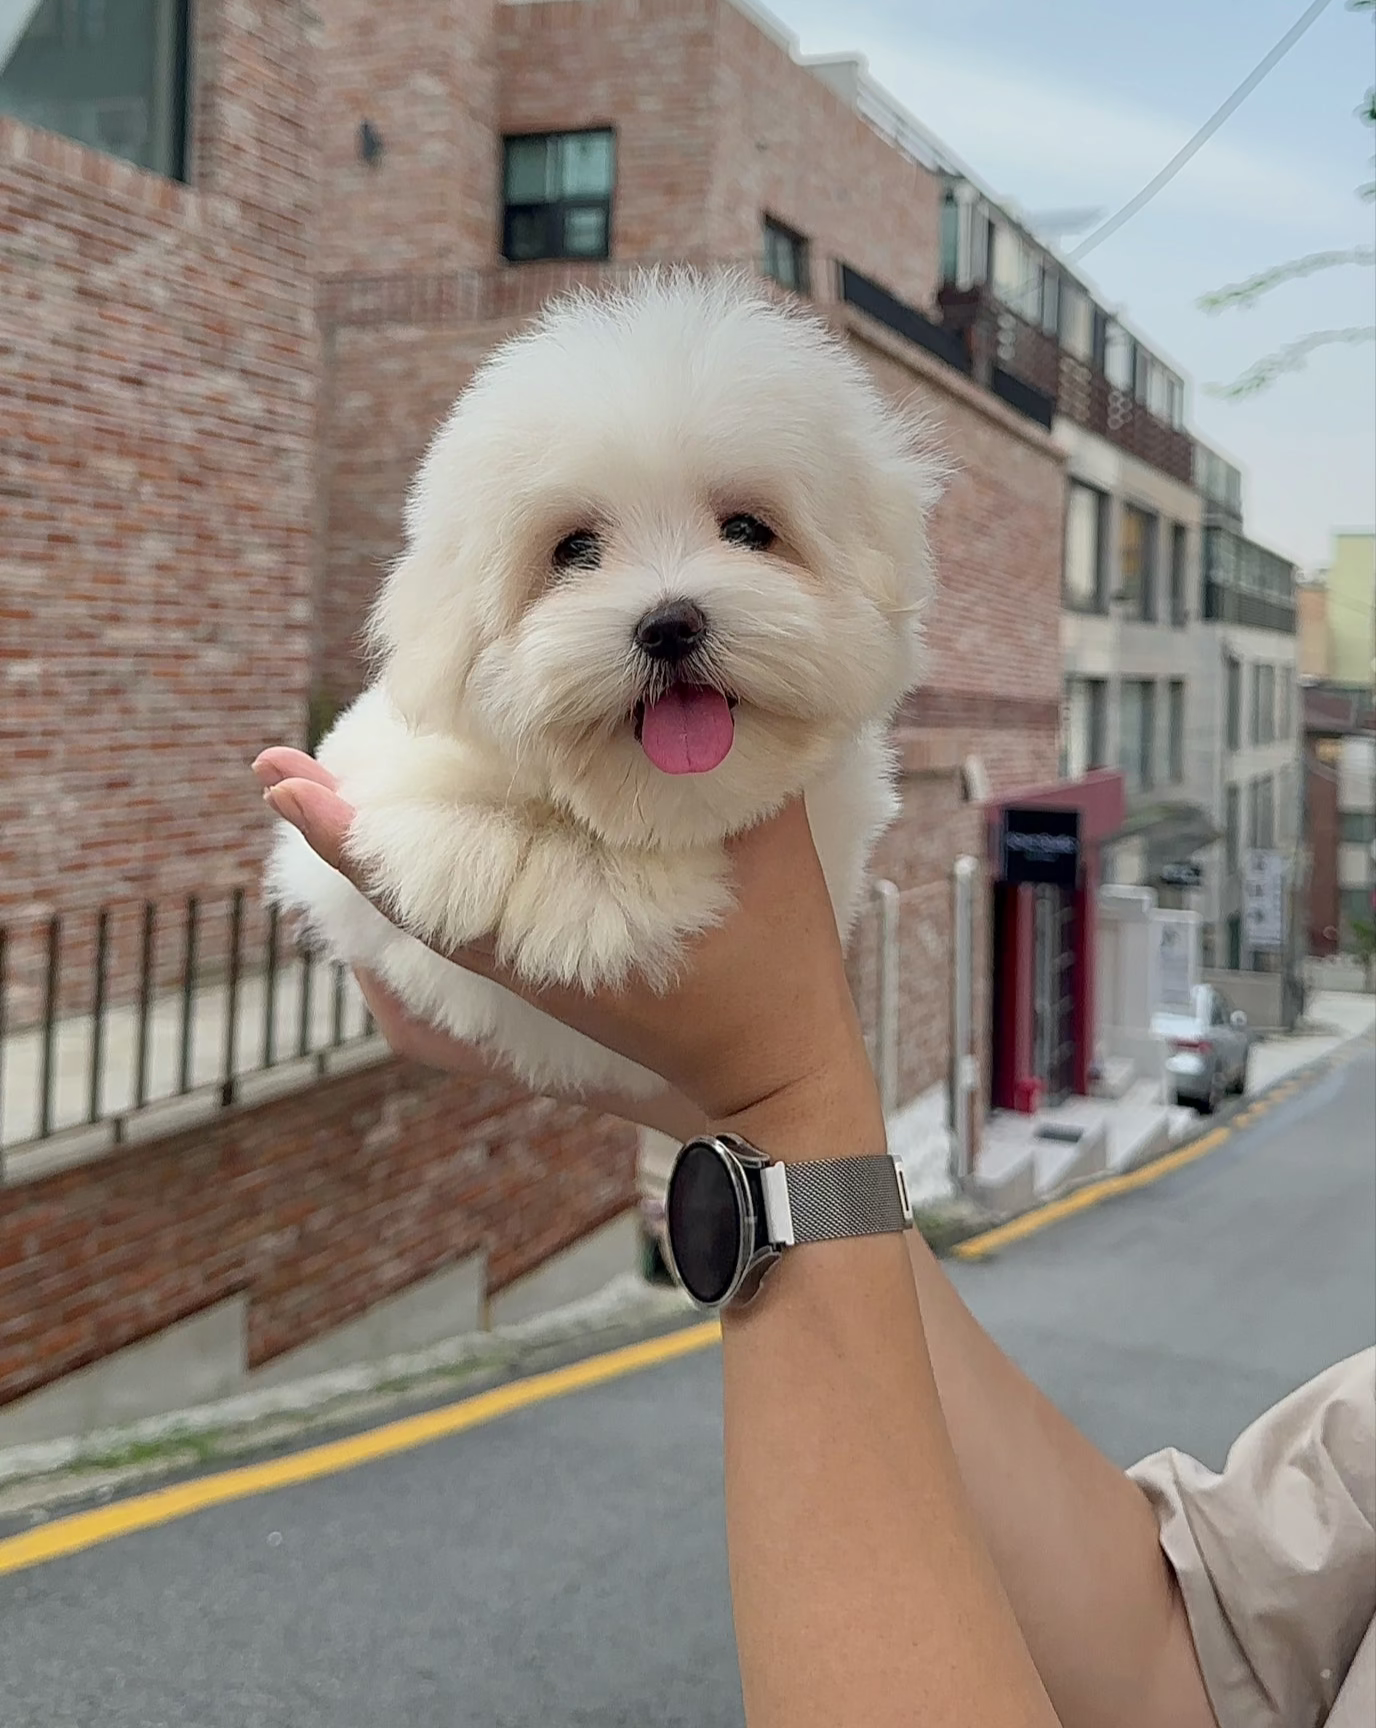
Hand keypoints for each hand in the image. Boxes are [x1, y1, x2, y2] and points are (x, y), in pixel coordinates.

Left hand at [253, 748, 880, 1145]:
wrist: (780, 1085)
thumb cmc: (776, 975)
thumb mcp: (763, 854)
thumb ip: (724, 766)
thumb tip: (694, 673)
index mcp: (547, 943)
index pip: (417, 888)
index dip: (344, 836)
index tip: (279, 782)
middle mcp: (514, 974)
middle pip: (397, 905)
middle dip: (343, 834)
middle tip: (279, 769)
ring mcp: (523, 992)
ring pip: (418, 932)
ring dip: (375, 862)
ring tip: (318, 796)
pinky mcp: (544, 997)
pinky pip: (460, 945)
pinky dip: (422, 898)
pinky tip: (411, 858)